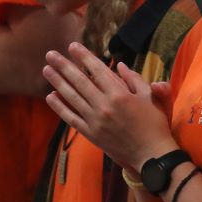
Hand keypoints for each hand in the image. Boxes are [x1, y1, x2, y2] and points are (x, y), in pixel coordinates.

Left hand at [42, 42, 177, 169]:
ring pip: (72, 98)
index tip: (72, 46)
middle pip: (79, 82)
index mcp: (119, 94)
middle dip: (64, 66)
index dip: (83, 57)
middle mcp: (103, 106)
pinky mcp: (90, 134)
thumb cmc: (154, 123)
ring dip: (58, 83)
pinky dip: (59, 107)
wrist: (150, 154)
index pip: (97, 70)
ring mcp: (95, 121)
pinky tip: (50, 97)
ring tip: (46, 70)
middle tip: (50, 54)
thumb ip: (134, 79)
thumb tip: (119, 65)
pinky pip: (71, 118)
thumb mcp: (150, 96)